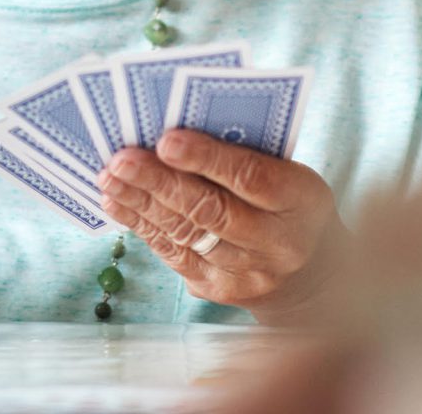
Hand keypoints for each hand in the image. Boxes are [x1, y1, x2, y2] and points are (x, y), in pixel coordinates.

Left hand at [97, 129, 343, 323]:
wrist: (312, 277)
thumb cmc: (289, 206)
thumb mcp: (289, 177)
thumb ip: (245, 156)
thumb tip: (174, 132)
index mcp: (303, 201)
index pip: (252, 177)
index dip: (207, 159)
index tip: (166, 140)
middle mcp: (280, 243)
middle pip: (211, 210)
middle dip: (159, 182)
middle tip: (121, 159)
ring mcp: (249, 273)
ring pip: (185, 233)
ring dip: (140, 203)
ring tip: (109, 178)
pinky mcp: (220, 290)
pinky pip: (174, 254)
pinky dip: (141, 226)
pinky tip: (118, 204)